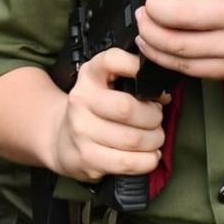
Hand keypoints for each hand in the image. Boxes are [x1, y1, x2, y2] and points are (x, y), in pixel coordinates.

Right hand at [52, 48, 164, 182]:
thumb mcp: (106, 84)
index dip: (136, 67)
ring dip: (154, 141)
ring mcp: (81, 130)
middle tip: (158, 120)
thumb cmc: (96, 109)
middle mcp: (81, 100)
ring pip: (132, 139)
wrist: (60, 139)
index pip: (112, 60)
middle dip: (153, 117)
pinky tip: (150, 156)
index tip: (153, 81)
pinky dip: (147, 161)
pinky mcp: (86, 158)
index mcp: (90, 75)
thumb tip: (164, 96)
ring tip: (156, 139)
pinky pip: (126, 162)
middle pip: (127, 108)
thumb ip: (133, 81)